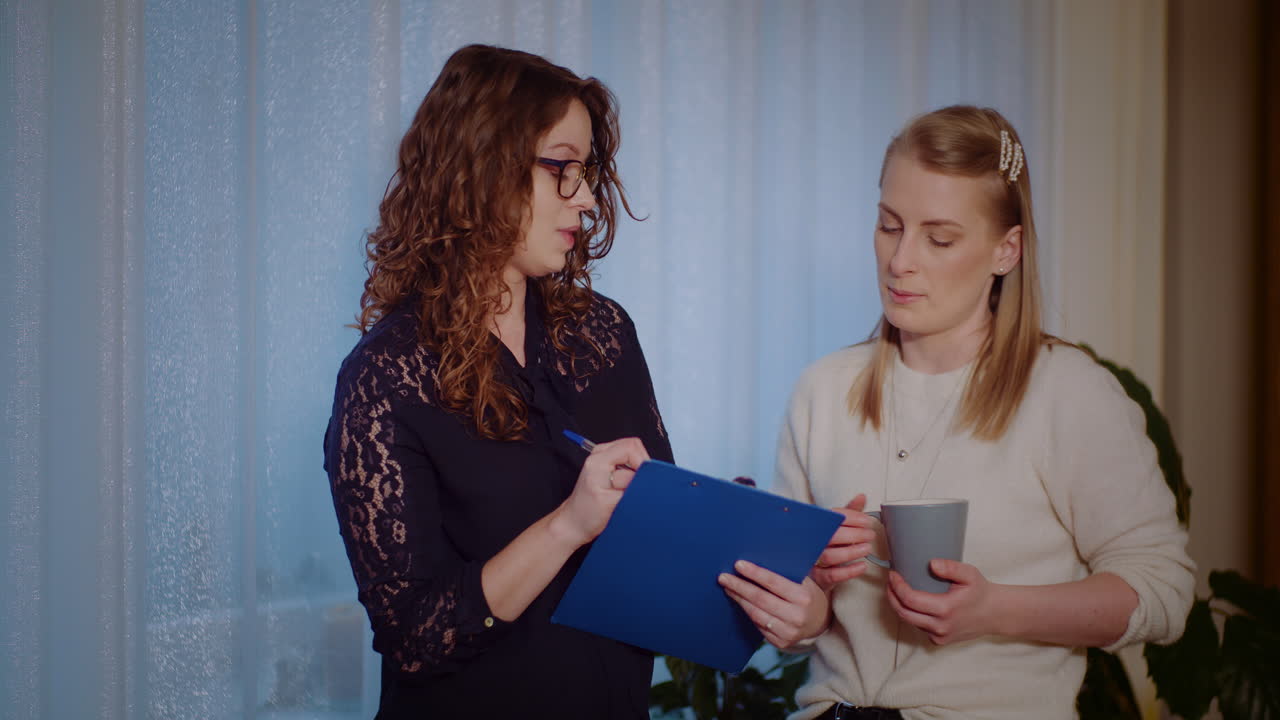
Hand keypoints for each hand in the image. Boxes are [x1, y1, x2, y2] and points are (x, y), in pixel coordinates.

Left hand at [553, 437, 648, 546]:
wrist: (575, 522)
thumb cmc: (588, 515)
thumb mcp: (612, 503)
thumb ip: (631, 487)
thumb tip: (645, 476)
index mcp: (598, 461)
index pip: (630, 448)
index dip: (642, 462)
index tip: (644, 480)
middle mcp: (600, 454)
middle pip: (633, 447)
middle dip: (640, 466)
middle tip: (636, 485)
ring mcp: (604, 458)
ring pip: (633, 454)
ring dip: (636, 471)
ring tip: (628, 488)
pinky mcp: (609, 464)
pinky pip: (629, 461)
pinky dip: (633, 473)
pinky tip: (626, 486)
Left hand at [718, 560, 829, 649]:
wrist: (820, 622)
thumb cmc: (808, 595)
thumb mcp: (805, 581)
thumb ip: (786, 573)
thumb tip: (756, 560)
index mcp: (803, 597)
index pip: (773, 582)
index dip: (754, 573)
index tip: (738, 564)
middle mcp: (797, 616)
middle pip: (760, 599)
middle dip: (740, 586)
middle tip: (724, 577)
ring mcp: (789, 632)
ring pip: (756, 614)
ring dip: (740, 600)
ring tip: (729, 588)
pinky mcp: (781, 643)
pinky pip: (759, 626)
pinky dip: (748, 613)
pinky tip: (741, 602)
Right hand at [811, 494, 876, 589]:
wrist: (815, 568)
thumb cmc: (828, 544)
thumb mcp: (837, 526)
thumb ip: (849, 512)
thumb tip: (861, 497)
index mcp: (818, 526)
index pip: (832, 517)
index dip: (851, 517)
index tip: (866, 520)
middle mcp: (814, 542)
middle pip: (830, 536)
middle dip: (854, 534)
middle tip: (870, 534)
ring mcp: (814, 560)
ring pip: (829, 556)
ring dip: (851, 552)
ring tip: (866, 548)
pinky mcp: (818, 577)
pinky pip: (831, 575)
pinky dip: (848, 571)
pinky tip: (861, 566)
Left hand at [885, 559, 1001, 644]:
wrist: (995, 614)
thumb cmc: (981, 592)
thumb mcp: (970, 574)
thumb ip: (951, 567)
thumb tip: (931, 564)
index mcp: (945, 609)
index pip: (910, 599)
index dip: (897, 586)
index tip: (893, 574)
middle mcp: (940, 626)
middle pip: (904, 613)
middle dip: (892, 597)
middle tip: (890, 582)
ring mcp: (939, 636)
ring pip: (910, 622)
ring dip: (900, 606)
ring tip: (897, 590)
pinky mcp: (940, 641)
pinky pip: (919, 627)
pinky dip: (912, 615)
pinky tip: (912, 603)